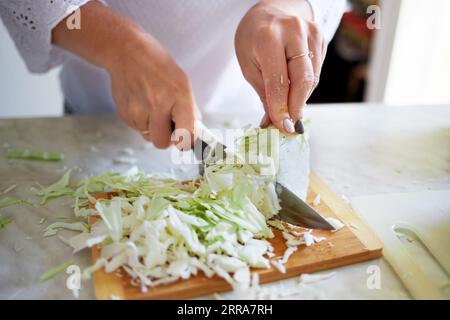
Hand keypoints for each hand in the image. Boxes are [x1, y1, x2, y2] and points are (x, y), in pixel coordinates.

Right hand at [106, 33, 196, 148]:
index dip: (186, 142)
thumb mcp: (182, 82)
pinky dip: (140, 121)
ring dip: (151, 127)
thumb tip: (194, 131)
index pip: (185, 134)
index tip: (186, 141)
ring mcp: (138, 109)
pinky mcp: (124, 112)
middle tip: (168, 127)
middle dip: (166, 138)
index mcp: (179, 96)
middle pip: (161, 143)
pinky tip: (140, 103)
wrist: (127, 52)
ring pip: (147, 136)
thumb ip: (189, 108)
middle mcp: (158, 104)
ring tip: (151, 107)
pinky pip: (136, 128)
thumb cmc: (158, 66)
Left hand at [235, 0, 325, 133]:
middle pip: (303, 80)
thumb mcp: (250, 68)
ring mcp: (311, 32)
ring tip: (289, 106)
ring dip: (301, 98)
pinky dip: (306, 86)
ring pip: (313, 78)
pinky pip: (317, 71)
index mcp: (268, 38)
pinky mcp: (321, 37)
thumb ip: (265, 95)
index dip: (282, 109)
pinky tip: (295, 87)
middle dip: (297, 106)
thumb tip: (275, 123)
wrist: (268, 13)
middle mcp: (293, 31)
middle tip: (291, 124)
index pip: (279, 82)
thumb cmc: (253, 41)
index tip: (283, 127)